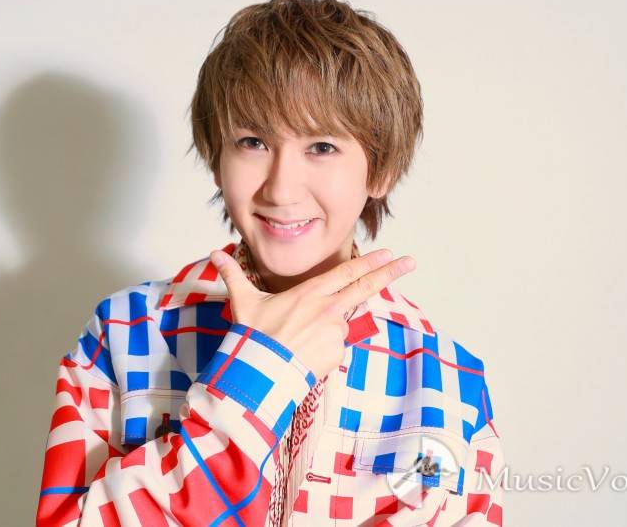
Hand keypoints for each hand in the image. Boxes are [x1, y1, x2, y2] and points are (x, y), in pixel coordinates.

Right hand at [209, 248, 415, 379]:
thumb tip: (215, 253)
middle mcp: (328, 310)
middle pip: (364, 288)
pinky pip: (334, 348)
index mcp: (310, 293)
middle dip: (390, 273)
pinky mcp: (336, 355)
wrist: (259, 374)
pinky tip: (304, 354)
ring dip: (327, 328)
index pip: (347, 273)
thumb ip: (233, 275)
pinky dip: (324, 349)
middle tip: (410, 262)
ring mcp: (334, 333)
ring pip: (340, 324)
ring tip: (299, 340)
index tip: (389, 253)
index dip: (370, 262)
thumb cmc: (252, 337)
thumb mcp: (243, 302)